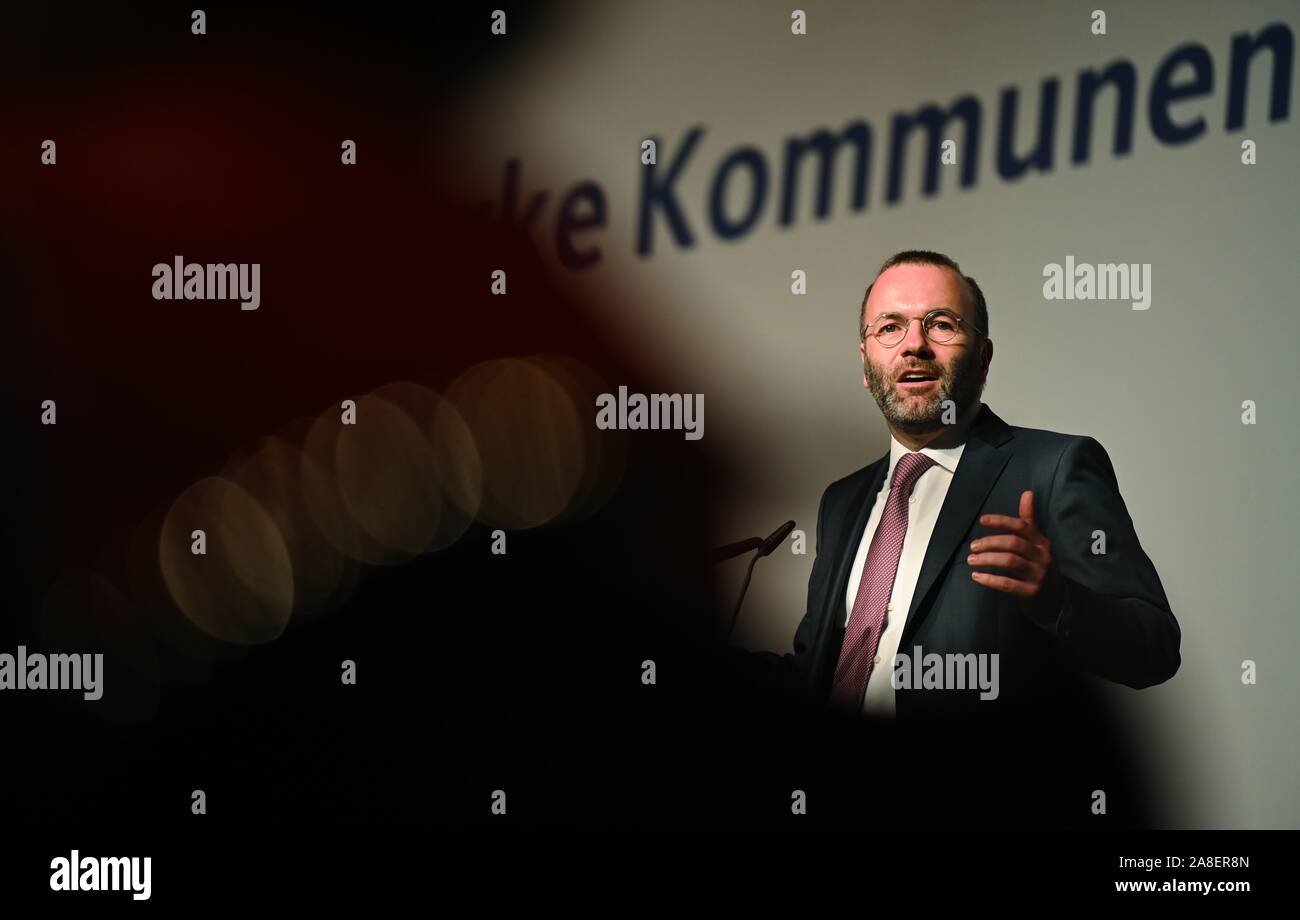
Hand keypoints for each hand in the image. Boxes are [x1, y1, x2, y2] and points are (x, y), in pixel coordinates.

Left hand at [967, 490, 1065, 629]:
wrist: (1055, 600)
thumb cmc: (1039, 566)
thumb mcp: (1037, 543)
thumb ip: (1028, 520)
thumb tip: (1028, 492)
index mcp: (1042, 542)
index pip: (1022, 526)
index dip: (1002, 521)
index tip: (982, 520)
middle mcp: (1042, 556)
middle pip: (1014, 543)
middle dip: (990, 542)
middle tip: (973, 546)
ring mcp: (1038, 575)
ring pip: (1010, 561)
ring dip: (987, 559)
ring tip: (971, 560)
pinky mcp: (1031, 592)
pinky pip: (1007, 584)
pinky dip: (990, 579)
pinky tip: (977, 576)